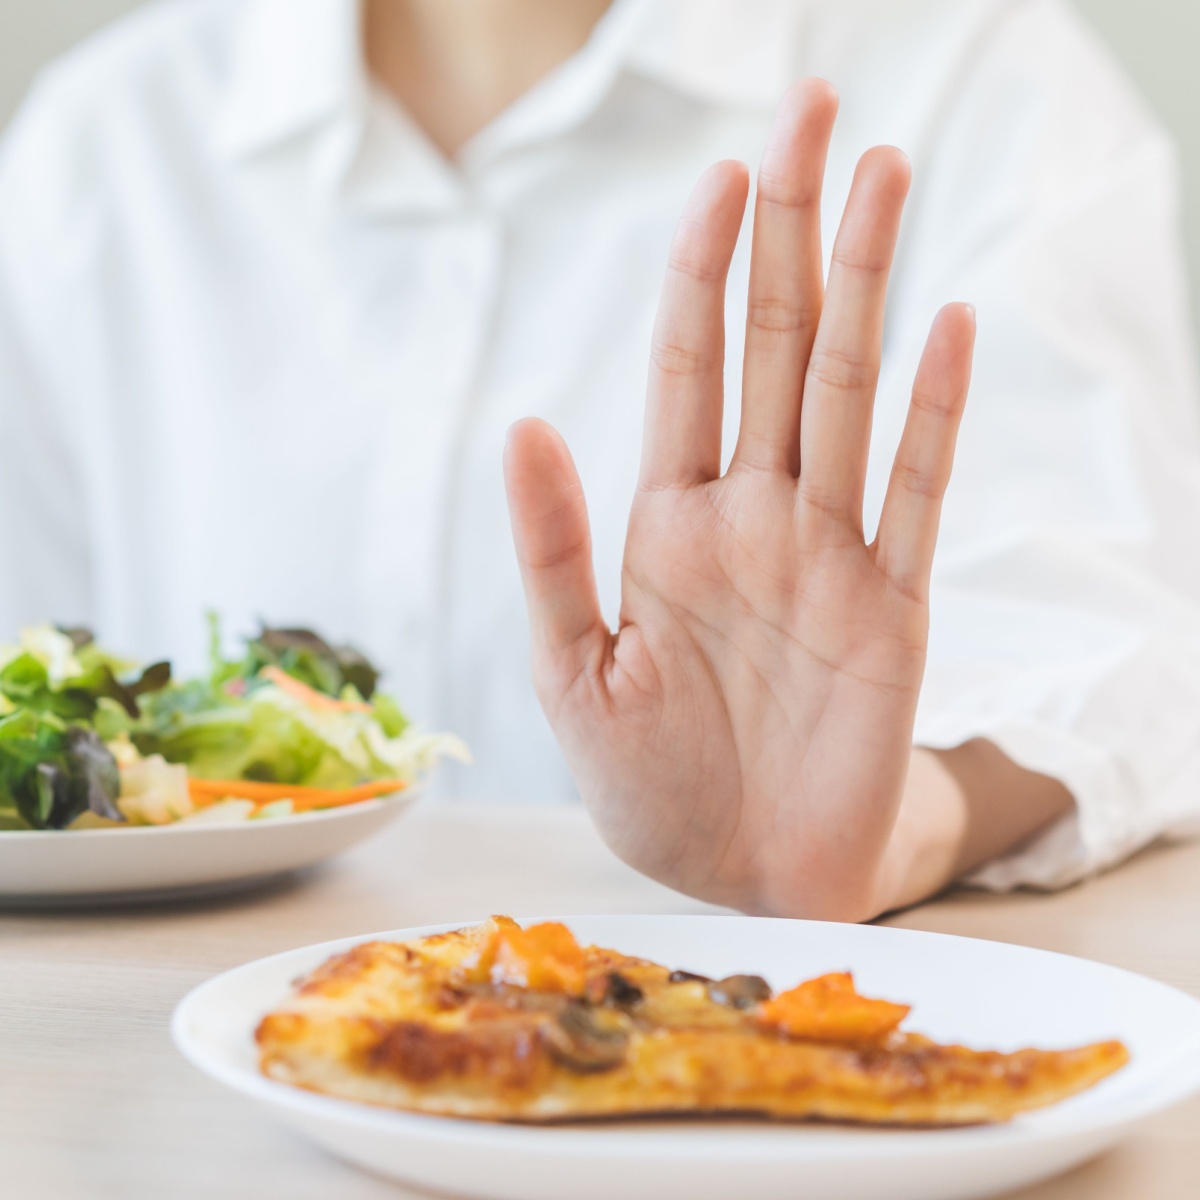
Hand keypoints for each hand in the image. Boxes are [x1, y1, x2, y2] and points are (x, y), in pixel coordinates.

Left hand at [503, 80, 975, 920]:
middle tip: (812, 110)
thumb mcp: (574, 672)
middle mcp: (752, 515)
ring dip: (866, 283)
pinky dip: (931, 412)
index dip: (703, 271)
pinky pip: (917, 493)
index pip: (687, 369)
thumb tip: (522, 421)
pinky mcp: (894, 606)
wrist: (739, 873)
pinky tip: (944, 326)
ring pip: (848, 392)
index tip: (721, 177)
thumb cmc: (650, 782)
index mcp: (668, 524)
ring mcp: (828, 552)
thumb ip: (552, 550)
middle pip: (775, 346)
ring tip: (884, 171)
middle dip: (790, 231)